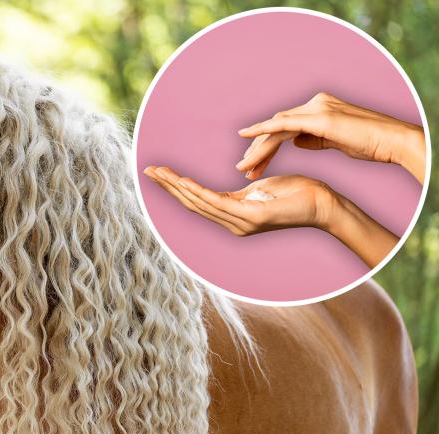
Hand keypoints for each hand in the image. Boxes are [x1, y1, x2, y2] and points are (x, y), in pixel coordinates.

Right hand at [144, 165, 398, 267]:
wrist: (324, 204)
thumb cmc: (299, 193)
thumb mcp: (264, 189)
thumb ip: (246, 192)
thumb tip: (240, 187)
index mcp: (234, 215)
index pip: (198, 200)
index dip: (176, 187)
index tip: (159, 172)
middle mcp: (233, 223)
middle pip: (192, 203)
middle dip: (168, 186)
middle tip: (148, 170)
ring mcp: (241, 223)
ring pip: (200, 202)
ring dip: (176, 187)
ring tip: (158, 173)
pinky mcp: (251, 217)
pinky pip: (217, 202)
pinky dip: (197, 192)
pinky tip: (183, 182)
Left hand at [235, 92, 425, 183]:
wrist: (393, 141)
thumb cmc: (369, 143)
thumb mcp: (335, 141)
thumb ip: (314, 138)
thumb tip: (295, 141)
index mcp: (318, 108)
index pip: (284, 127)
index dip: (266, 146)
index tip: (253, 165)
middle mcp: (314, 103)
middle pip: (276, 127)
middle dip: (258, 150)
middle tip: (243, 169)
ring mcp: (316, 108)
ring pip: (276, 128)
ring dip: (258, 149)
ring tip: (244, 168)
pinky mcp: (319, 118)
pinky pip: (283, 124)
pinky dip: (263, 131)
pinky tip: (247, 140)